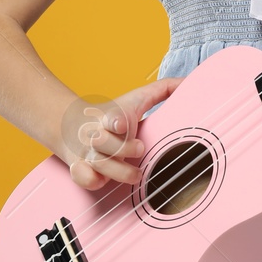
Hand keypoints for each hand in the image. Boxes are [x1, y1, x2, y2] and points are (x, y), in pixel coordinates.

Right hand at [61, 76, 183, 190]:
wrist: (73, 125)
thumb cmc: (114, 115)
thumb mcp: (136, 99)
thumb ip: (162, 90)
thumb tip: (188, 81)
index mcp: (112, 116)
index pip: (112, 117)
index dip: (116, 120)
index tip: (122, 124)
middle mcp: (97, 134)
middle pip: (103, 141)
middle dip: (122, 148)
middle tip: (140, 148)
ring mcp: (87, 152)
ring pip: (97, 163)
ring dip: (117, 170)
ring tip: (136, 174)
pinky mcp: (80, 168)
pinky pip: (83, 178)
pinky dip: (93, 181)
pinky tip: (105, 179)